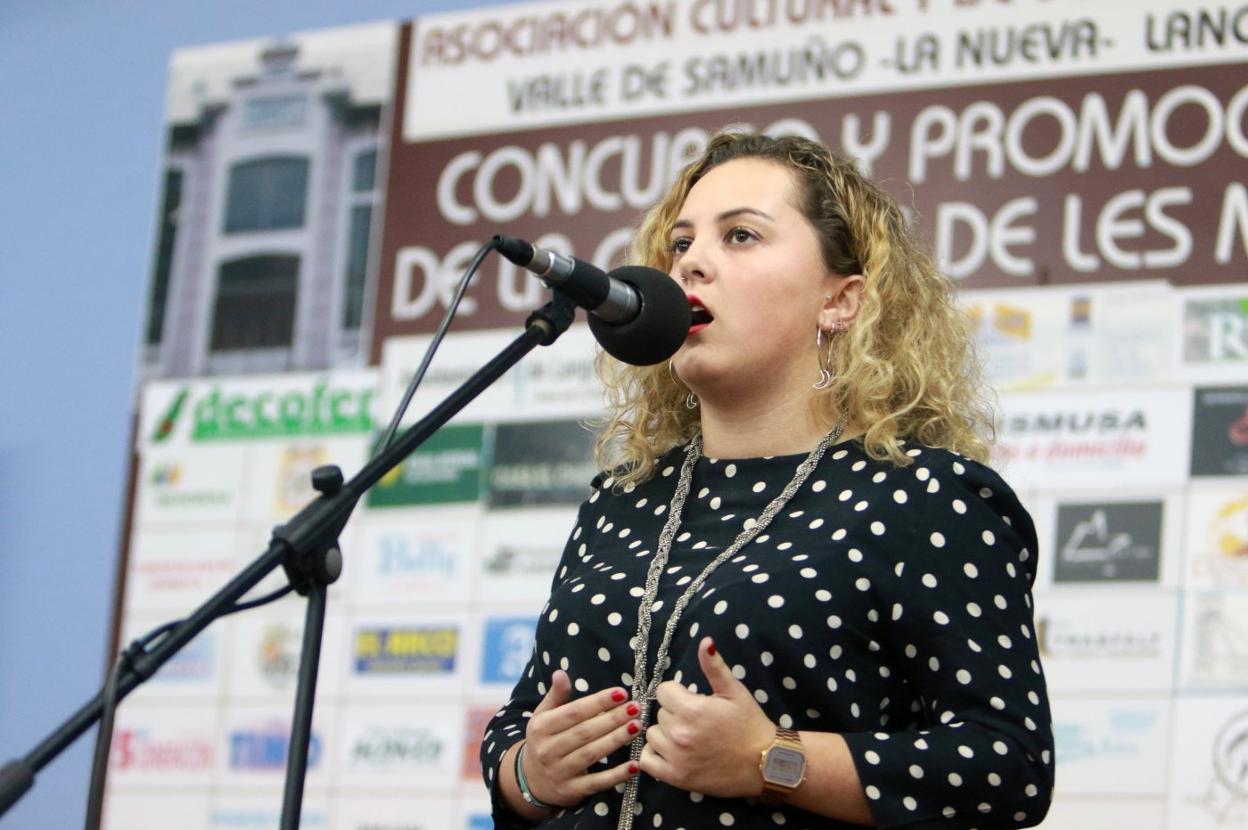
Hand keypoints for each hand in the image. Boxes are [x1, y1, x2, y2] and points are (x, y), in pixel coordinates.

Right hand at [519, 669, 641, 806]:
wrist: (531, 780)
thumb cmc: (544, 740)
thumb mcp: (543, 716)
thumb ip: (556, 695)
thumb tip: (561, 673)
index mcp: (541, 727)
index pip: (573, 712)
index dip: (598, 702)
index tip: (621, 692)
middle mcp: (548, 750)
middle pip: (585, 732)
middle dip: (612, 719)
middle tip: (636, 707)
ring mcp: (560, 772)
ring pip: (592, 754)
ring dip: (616, 740)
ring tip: (637, 726)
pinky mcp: (572, 791)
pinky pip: (597, 783)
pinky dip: (616, 775)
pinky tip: (635, 765)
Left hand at [639, 637, 775, 796]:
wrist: (764, 763)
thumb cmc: (750, 724)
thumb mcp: (735, 691)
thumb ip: (714, 667)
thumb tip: (705, 642)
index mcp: (692, 710)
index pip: (664, 691)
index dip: (677, 693)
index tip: (691, 699)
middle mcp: (679, 734)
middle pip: (660, 713)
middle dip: (675, 713)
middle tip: (696, 720)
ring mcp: (676, 758)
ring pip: (652, 735)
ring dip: (665, 733)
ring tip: (686, 736)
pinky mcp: (676, 778)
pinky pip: (647, 761)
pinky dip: (654, 755)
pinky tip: (671, 751)